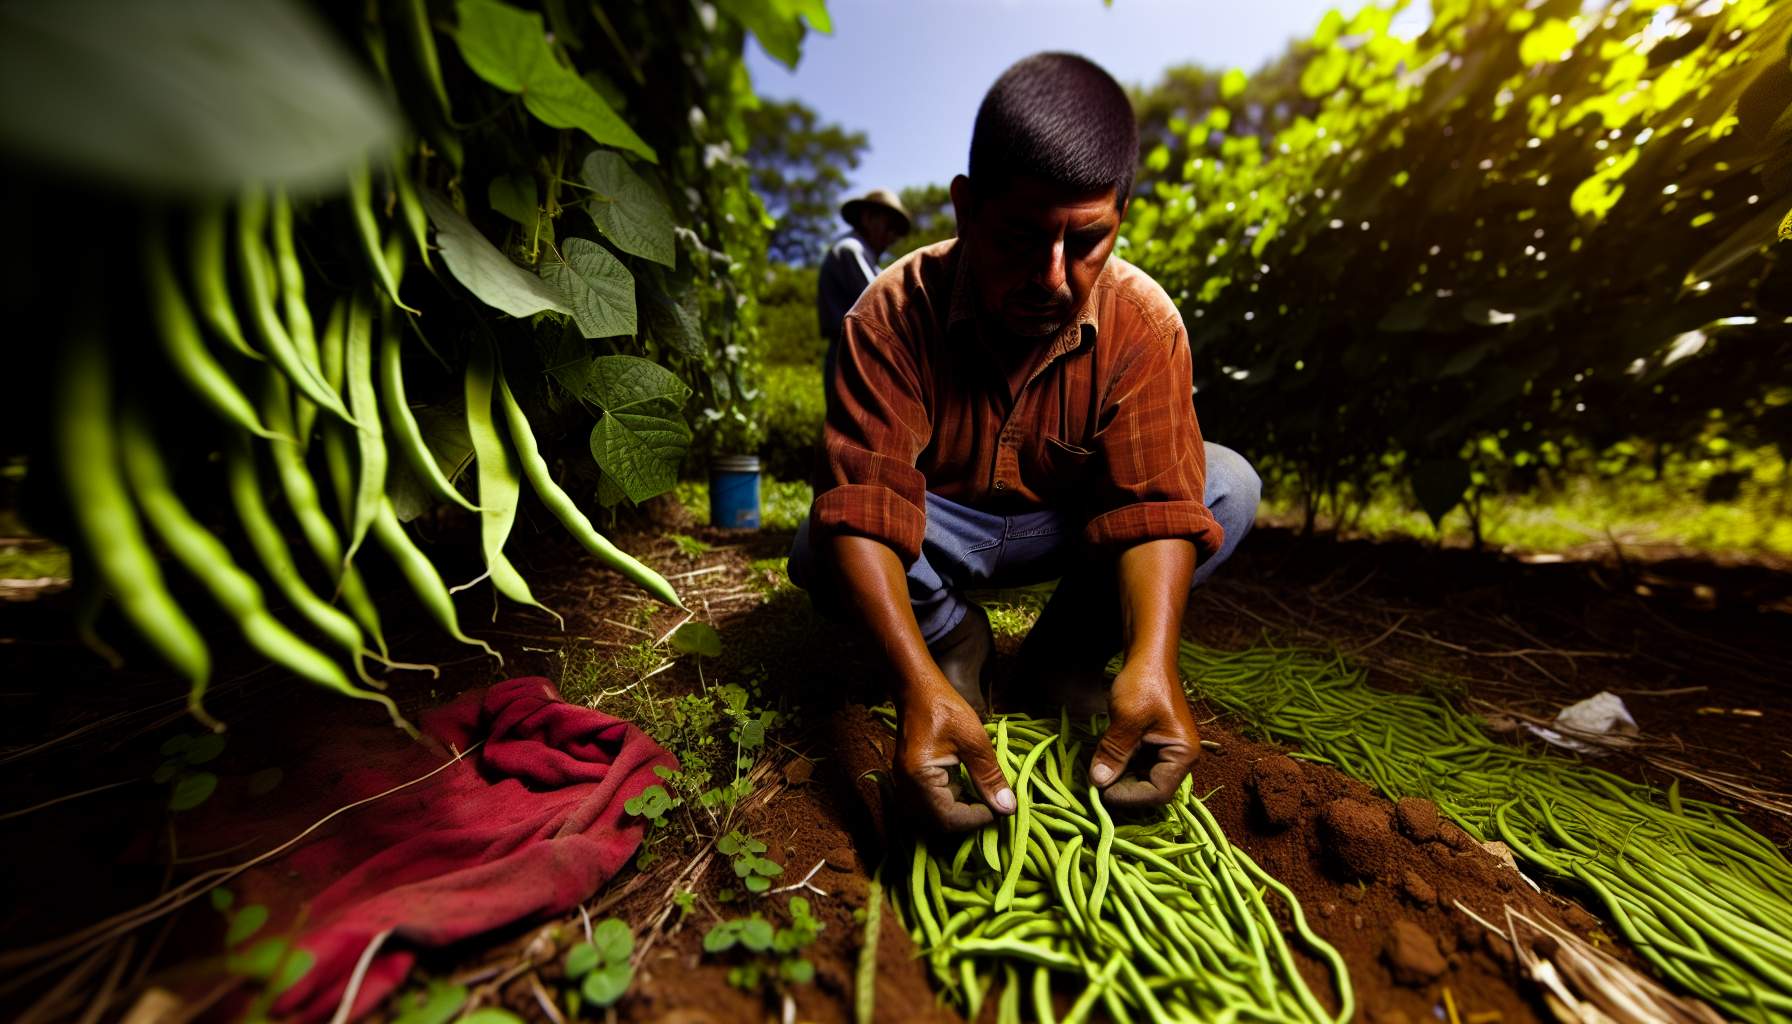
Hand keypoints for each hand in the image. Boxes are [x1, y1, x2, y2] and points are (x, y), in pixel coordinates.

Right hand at [894, 677, 1015, 830]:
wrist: (917, 688)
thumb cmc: (944, 708)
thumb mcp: (974, 740)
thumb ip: (989, 777)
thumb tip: (1007, 807)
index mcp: (919, 778)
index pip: (949, 818)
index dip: (977, 819)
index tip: (1000, 810)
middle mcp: (906, 787)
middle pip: (939, 822)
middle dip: (969, 818)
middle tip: (993, 806)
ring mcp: (904, 784)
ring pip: (934, 816)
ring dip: (959, 812)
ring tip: (982, 799)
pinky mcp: (910, 780)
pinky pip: (930, 803)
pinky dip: (950, 802)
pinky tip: (967, 789)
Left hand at [1090, 660, 1199, 807]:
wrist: (1147, 657)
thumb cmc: (1144, 683)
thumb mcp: (1127, 718)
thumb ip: (1114, 752)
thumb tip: (1099, 782)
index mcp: (1183, 754)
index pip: (1158, 792)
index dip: (1129, 796)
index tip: (1101, 791)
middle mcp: (1179, 758)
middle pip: (1149, 789)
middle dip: (1121, 788)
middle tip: (1093, 783)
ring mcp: (1165, 753)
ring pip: (1139, 780)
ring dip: (1117, 778)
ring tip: (1094, 771)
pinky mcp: (1151, 747)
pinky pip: (1135, 766)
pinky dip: (1118, 766)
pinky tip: (1101, 761)